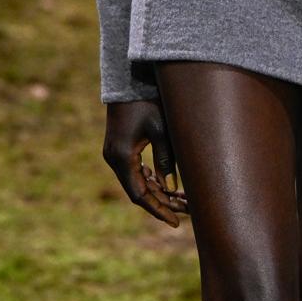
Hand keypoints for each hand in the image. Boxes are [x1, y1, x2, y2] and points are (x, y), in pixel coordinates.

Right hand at [102, 98, 189, 226]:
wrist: (128, 79)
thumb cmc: (147, 100)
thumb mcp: (161, 129)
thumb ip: (166, 159)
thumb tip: (173, 189)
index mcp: (122, 156)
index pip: (140, 195)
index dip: (158, 210)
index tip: (175, 221)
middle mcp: (114, 158)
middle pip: (139, 191)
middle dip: (162, 203)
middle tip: (187, 210)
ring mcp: (114, 153)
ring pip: (137, 182)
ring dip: (157, 191)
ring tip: (182, 199)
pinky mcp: (119, 148)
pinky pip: (134, 171)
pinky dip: (150, 180)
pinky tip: (166, 183)